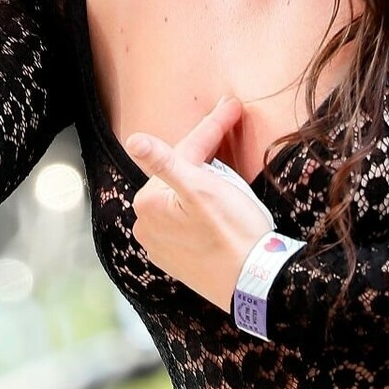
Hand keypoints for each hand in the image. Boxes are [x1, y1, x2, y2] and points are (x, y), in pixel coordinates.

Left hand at [126, 97, 274, 311]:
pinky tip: (221, 214)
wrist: (255, 283)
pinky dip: (203, 214)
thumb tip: (133, 140)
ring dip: (206, 188)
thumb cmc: (234, 233)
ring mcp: (160, 246)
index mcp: (148, 202)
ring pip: (185, 201)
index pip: (184, 154)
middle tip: (234, 138)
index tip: (232, 106)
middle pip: (181, 178)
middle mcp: (146, 226)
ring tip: (231, 187)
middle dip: (207, 161)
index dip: (213, 128)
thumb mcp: (202, 189)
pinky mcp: (177, 262)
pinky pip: (187, 225)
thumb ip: (165, 162)